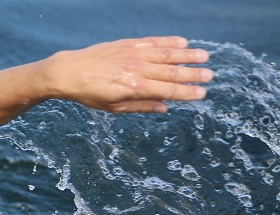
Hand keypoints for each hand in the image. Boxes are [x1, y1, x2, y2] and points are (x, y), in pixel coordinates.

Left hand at [44, 36, 212, 112]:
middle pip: (172, 72)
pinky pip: (153, 42)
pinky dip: (169, 42)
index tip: (202, 94)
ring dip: (187, 55)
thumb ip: (141, 106)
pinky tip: (182, 42)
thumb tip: (164, 108)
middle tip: (210, 76)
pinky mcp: (128, 44)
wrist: (69, 72)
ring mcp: (133, 54)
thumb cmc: (89, 94)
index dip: (186, 93)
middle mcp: (137, 69)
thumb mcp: (113, 108)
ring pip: (166, 54)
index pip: (167, 91)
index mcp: (134, 88)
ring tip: (204, 56)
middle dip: (193, 74)